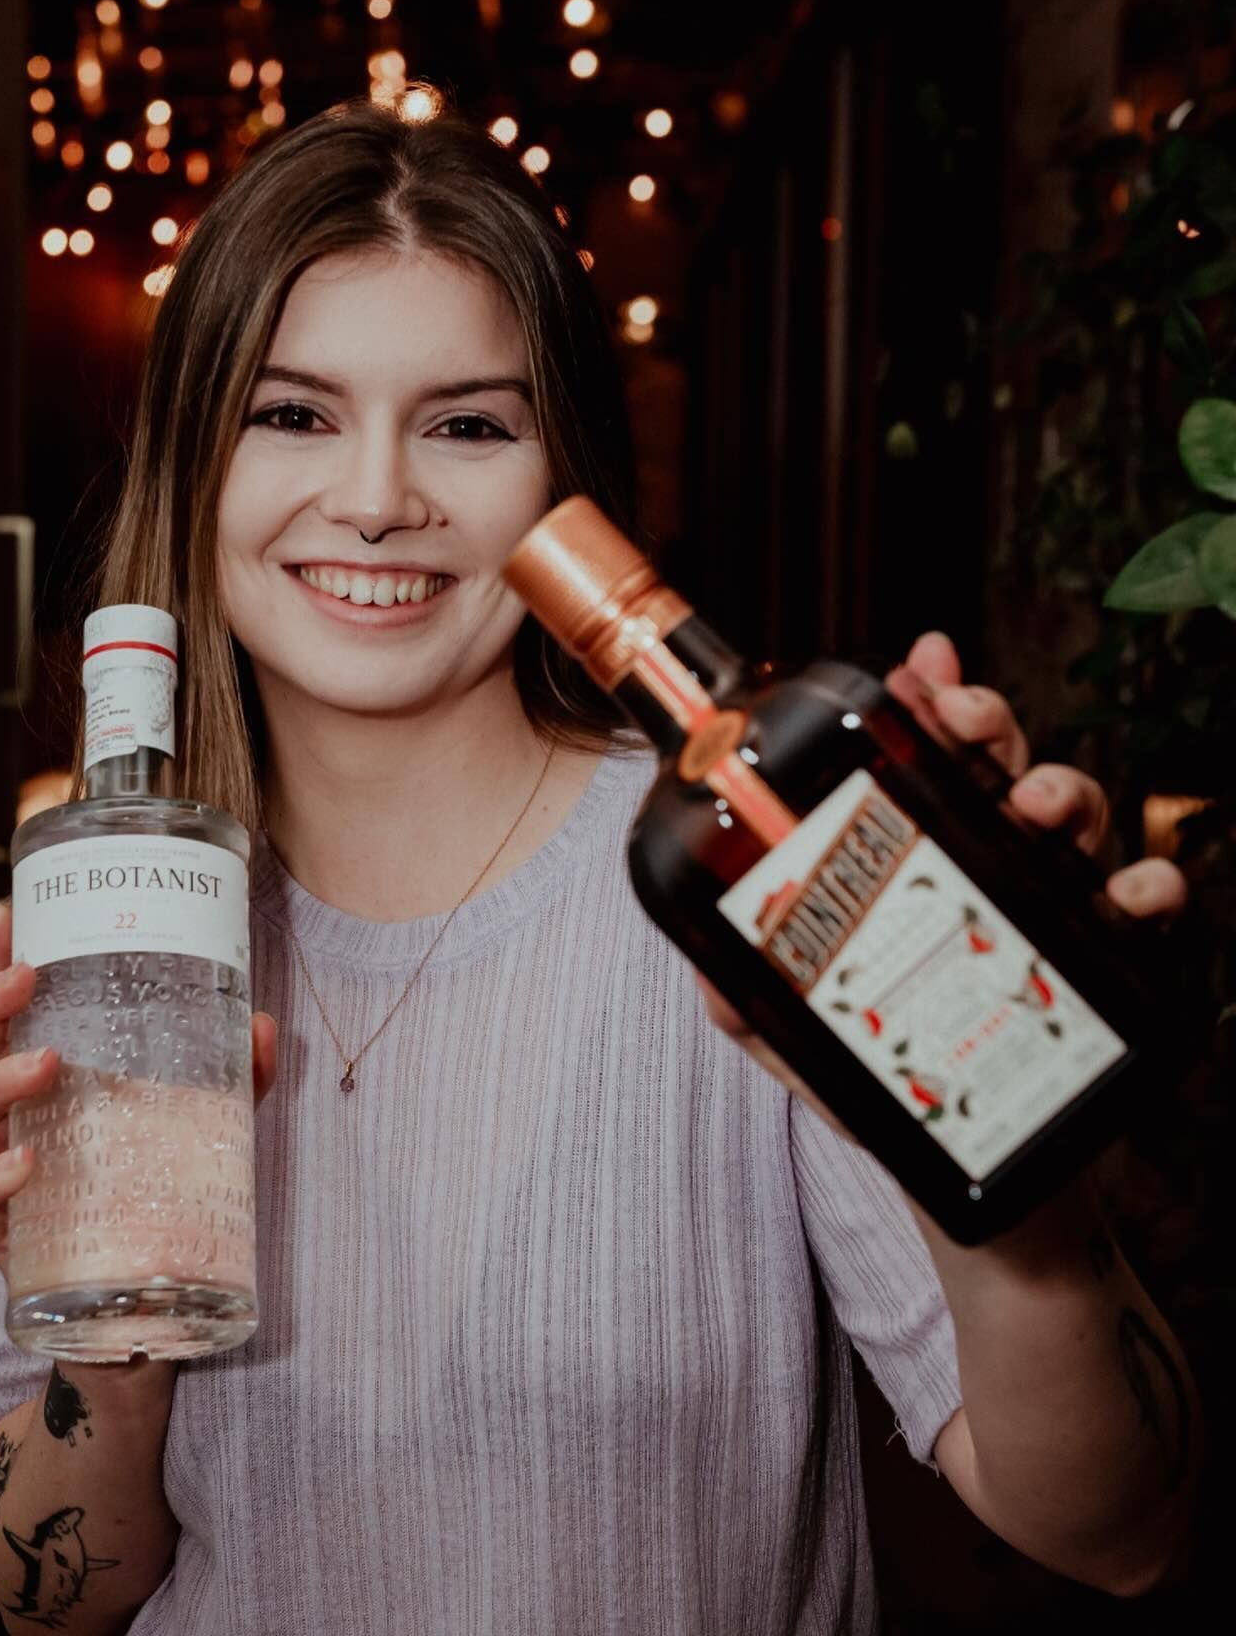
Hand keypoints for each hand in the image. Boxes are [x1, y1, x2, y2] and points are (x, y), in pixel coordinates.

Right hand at [0, 899, 278, 1275]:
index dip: (1, 959)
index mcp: (52, 1072)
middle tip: (26, 977)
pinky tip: (25, 1162)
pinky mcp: (3, 1227)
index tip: (8, 916)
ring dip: (1, 1079)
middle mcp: (17, 1112)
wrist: (139, 1291)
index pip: (14, 1007)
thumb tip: (262, 1023)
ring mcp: (2, 1164)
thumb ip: (239, 1073)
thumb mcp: (208, 1118)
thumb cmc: (155, 1181)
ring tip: (46, 1061)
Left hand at [698, 630, 1186, 1138]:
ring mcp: (1045, 909)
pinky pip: (1140, 914)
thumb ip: (748, 1000)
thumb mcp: (796, 1035)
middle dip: (986, 722)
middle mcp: (985, 865)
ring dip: (1062, 791)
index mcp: (916, 857)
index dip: (924, 703)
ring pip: (1072, 815)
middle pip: (996, 764)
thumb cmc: (884, 1085)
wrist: (966, 1185)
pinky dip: (1148, 890)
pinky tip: (1133, 893)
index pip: (920, 760)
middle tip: (964, 720)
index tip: (916, 668)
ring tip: (1032, 806)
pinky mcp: (1099, 968)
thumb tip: (704, 974)